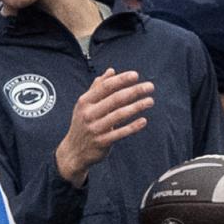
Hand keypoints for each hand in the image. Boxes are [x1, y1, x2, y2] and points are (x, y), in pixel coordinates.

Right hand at [55, 70, 153, 185]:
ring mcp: (95, 129)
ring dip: (137, 107)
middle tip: (150, 86)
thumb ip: (98, 87)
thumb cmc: (82, 124)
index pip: (106, 87)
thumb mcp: (85, 105)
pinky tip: (144, 120)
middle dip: (134, 91)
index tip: (135, 75)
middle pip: (115, 99)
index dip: (121, 80)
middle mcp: (89, 114)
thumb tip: (111, 71)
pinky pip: (120, 133)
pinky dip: (133, 126)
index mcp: (85, 102)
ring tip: (150, 101)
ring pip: (119, 115)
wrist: (73, 152)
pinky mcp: (102, 142)